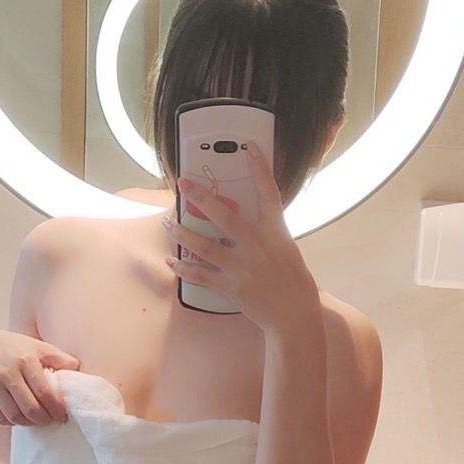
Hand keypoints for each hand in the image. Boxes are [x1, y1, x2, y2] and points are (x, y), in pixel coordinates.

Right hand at [0, 327, 78, 426]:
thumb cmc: (13, 347)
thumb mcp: (36, 346)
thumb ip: (58, 357)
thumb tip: (77, 368)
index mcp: (25, 360)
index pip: (45, 393)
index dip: (56, 409)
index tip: (62, 416)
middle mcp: (7, 373)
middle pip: (30, 409)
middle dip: (44, 420)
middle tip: (51, 420)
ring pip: (15, 416)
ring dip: (29, 423)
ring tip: (37, 420)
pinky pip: (0, 418)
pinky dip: (13, 422)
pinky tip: (20, 417)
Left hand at [162, 147, 320, 333]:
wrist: (294, 316)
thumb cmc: (293, 281)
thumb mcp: (286, 248)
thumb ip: (266, 232)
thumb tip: (241, 221)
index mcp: (275, 231)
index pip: (268, 192)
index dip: (259, 168)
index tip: (249, 147)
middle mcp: (257, 245)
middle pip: (224, 215)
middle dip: (201, 197)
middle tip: (183, 184)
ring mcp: (242, 267)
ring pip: (204, 246)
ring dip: (183, 233)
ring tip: (169, 223)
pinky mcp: (231, 287)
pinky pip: (200, 276)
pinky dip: (183, 268)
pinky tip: (171, 260)